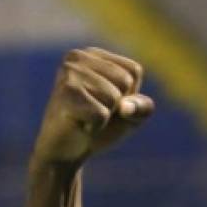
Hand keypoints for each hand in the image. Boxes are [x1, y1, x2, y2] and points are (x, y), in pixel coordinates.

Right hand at [31, 47, 154, 166]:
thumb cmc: (98, 127)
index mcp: (93, 54)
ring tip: (84, 117)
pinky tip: (78, 125)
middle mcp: (78, 57)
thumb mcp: (131, 114)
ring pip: (114, 98)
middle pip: (125, 82)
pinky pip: (101, 115)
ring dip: (104, 117)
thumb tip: (125, 107)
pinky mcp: (65, 93)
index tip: (104, 102)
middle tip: (92, 112)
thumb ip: (142, 106)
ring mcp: (69, 73)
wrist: (64, 151)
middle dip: (115, 106)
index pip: (134, 71)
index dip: (128, 95)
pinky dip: (95, 127)